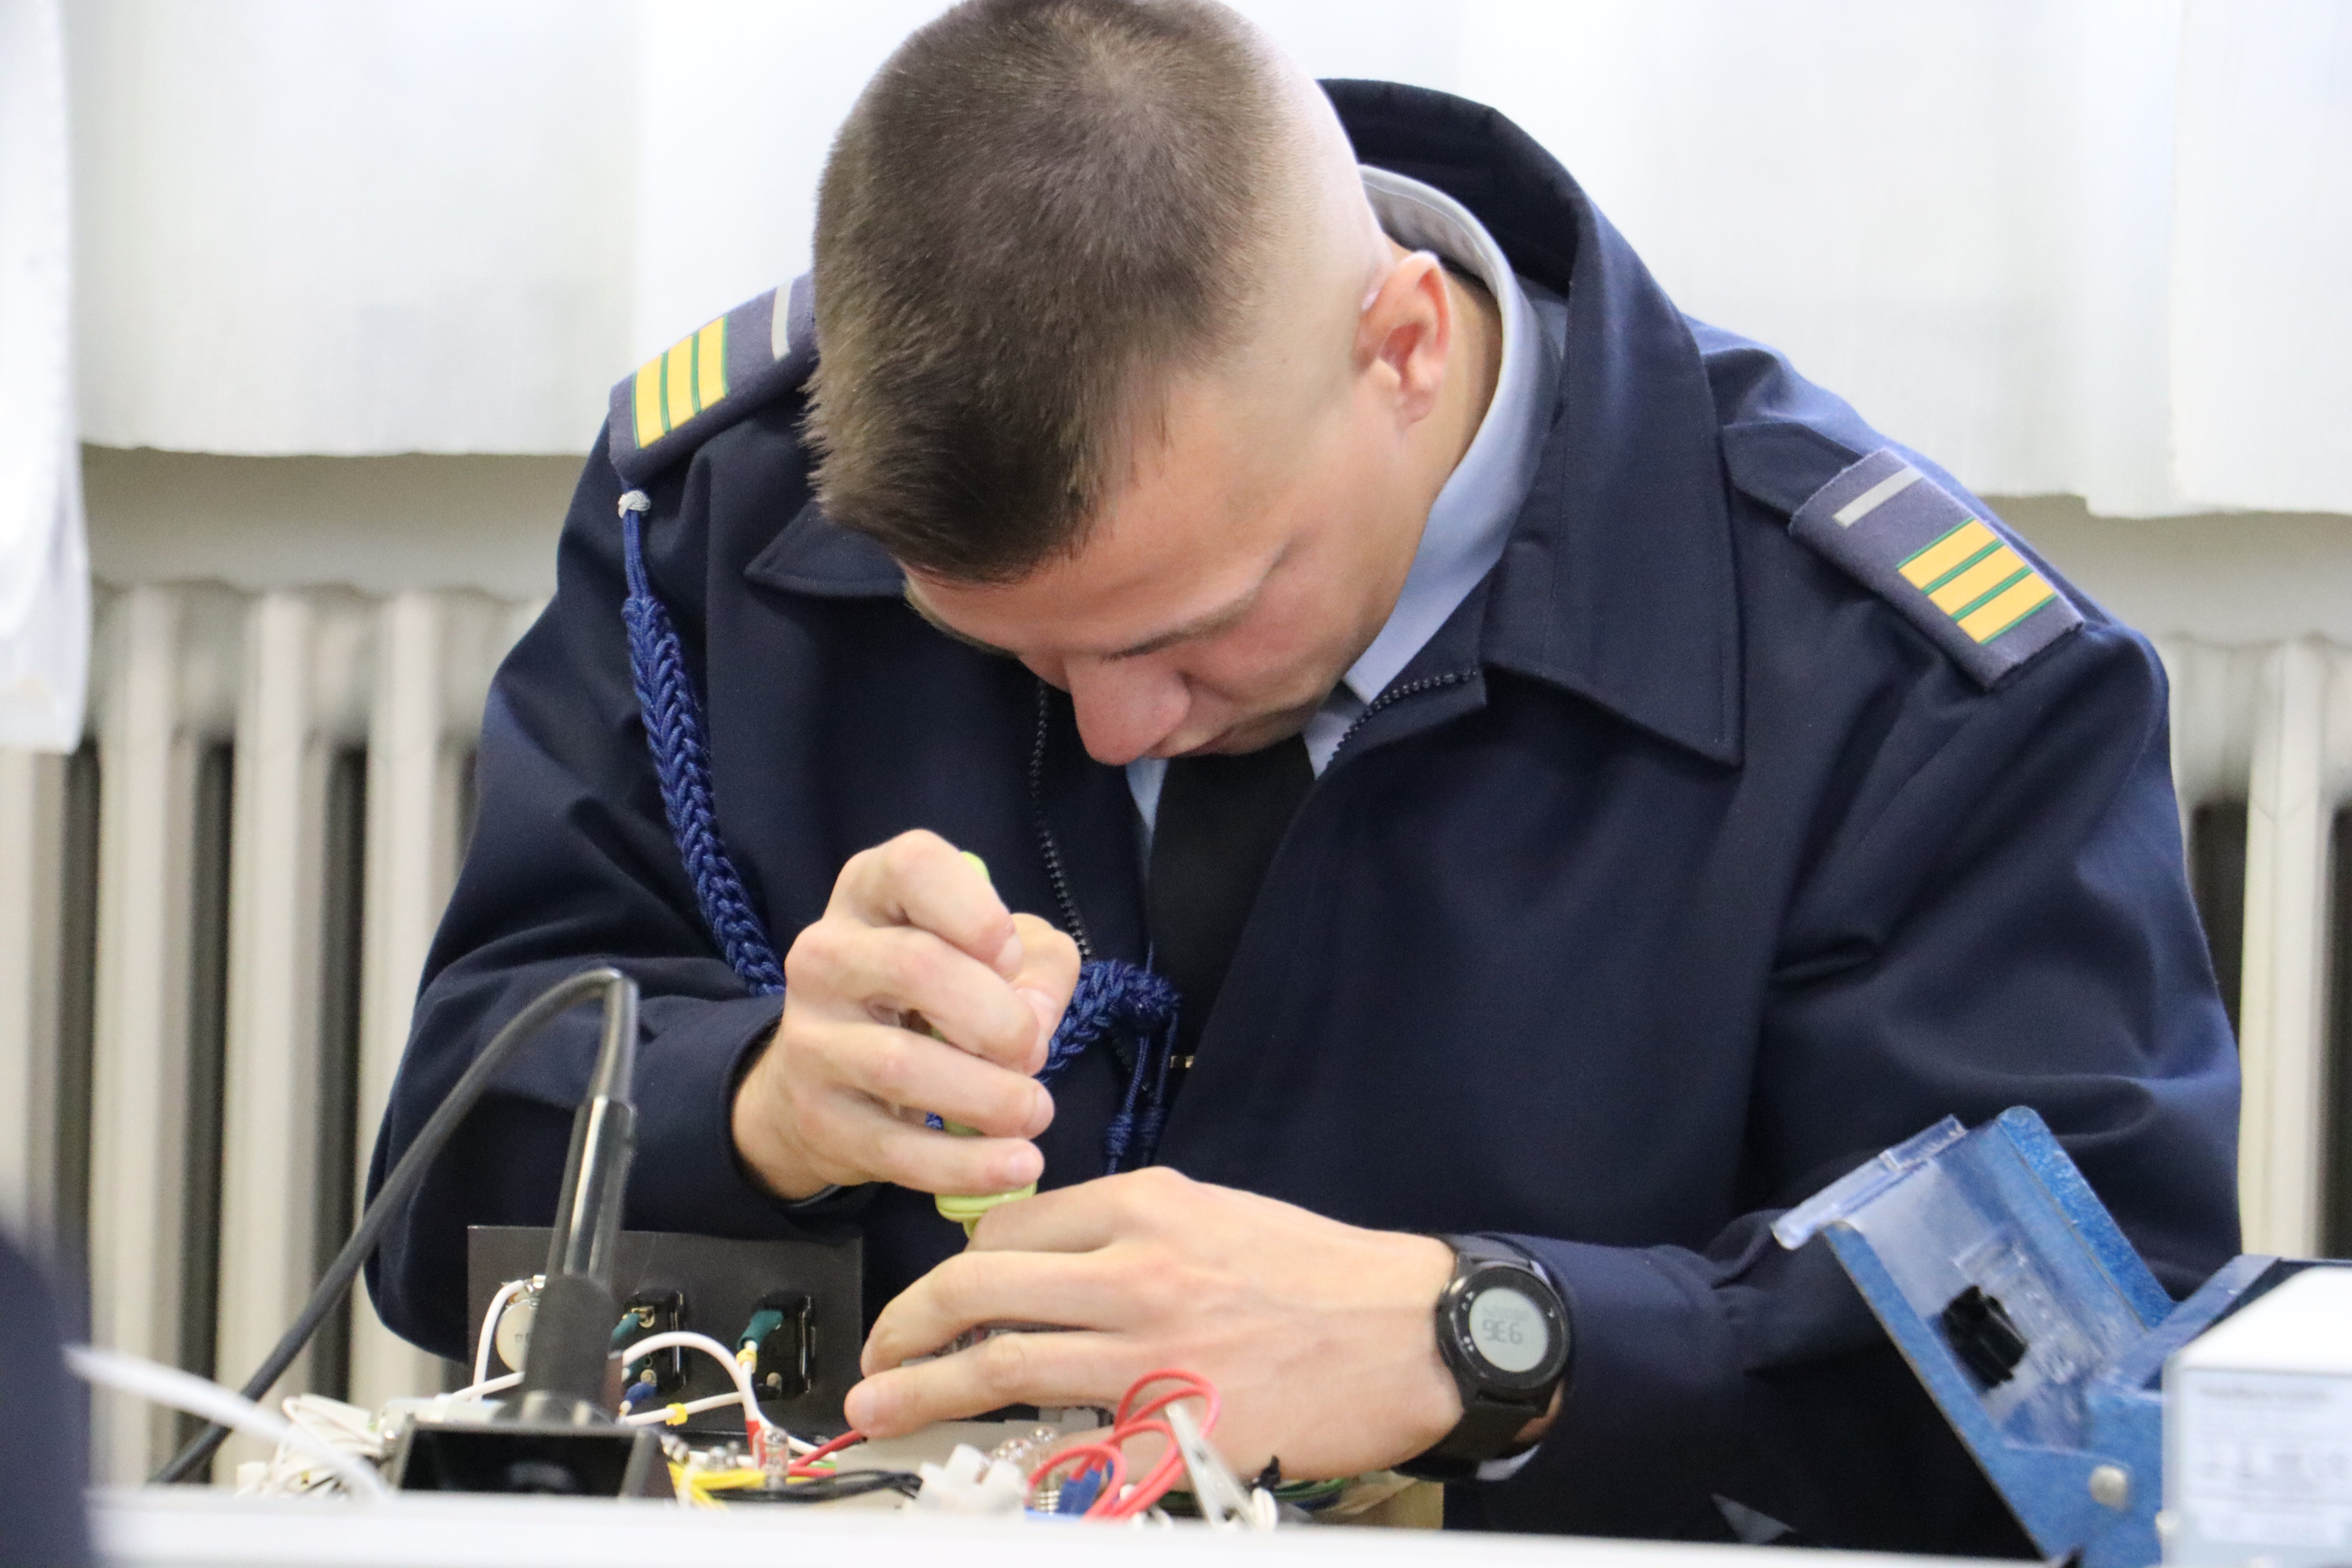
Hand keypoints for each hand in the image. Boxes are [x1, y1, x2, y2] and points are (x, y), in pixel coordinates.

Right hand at [730, 830, 1080, 1200]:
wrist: (827, 1080)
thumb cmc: (932, 997)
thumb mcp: (994, 957)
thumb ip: (1038, 966)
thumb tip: (1034, 1020)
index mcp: (872, 893)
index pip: (913, 866)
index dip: (973, 909)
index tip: (1008, 954)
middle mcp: (826, 954)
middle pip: (915, 967)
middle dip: (996, 1017)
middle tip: (1033, 1051)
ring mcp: (812, 1038)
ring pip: (901, 1064)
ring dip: (987, 1096)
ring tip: (1035, 1113)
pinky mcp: (819, 1118)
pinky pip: (896, 1147)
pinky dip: (965, 1163)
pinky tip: (1016, 1165)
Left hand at [845, 1168, 1475, 1478]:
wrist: (1409, 1329)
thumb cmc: (1319, 1271)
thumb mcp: (1213, 1211)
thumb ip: (1127, 1229)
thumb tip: (1047, 1260)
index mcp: (1144, 1209)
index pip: (1005, 1231)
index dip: (956, 1270)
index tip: (940, 1300)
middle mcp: (1134, 1273)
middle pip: (977, 1291)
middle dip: (907, 1327)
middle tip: (877, 1357)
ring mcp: (1149, 1354)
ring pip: (1001, 1365)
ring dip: (922, 1391)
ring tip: (879, 1407)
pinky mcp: (1171, 1428)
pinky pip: (1072, 1448)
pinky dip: (1023, 1460)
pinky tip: (988, 1474)